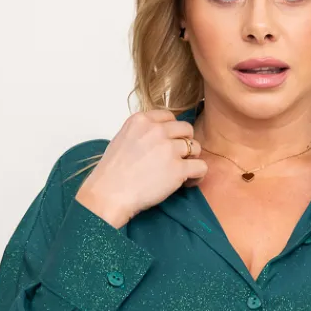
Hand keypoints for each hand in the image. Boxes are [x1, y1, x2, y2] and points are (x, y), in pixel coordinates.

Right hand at [74, 109, 208, 227]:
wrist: (109, 194)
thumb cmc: (112, 173)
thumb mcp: (123, 139)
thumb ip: (142, 133)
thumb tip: (159, 139)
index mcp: (141, 120)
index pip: (169, 116)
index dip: (172, 132)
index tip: (168, 144)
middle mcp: (156, 130)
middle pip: (186, 129)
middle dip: (185, 143)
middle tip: (177, 159)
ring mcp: (168, 148)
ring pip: (196, 147)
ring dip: (192, 160)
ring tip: (182, 173)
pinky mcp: (178, 169)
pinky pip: (201, 167)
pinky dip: (198, 175)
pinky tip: (188, 182)